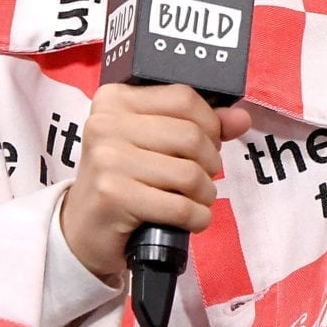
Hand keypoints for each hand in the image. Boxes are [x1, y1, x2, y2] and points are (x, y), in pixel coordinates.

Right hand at [60, 82, 252, 281]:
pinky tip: (190, 220)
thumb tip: (242, 117)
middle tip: (201, 177)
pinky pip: (179, 207)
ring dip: (205, 194)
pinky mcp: (113, 196)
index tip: (206, 143)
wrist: (84, 229)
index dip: (210, 123)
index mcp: (116, 98)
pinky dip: (196, 218)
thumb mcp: (155, 143)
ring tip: (195, 200)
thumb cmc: (125, 179)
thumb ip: (200, 125)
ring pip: (189, 173)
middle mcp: (106, 123)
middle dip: (210, 163)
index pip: (184, 97)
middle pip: (191, 135)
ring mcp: (107, 159)